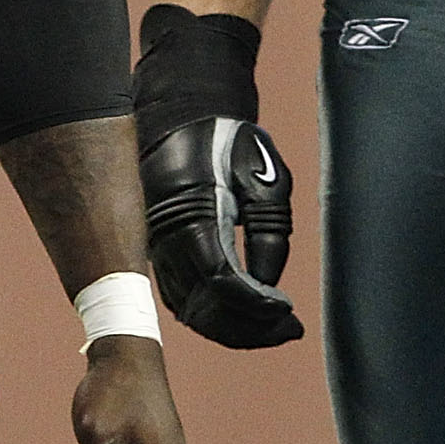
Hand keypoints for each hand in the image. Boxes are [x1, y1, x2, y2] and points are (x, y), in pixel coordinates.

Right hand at [134, 3, 303, 348]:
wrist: (186, 113)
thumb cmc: (231, 141)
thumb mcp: (265, 179)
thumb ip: (270, 234)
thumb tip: (267, 288)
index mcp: (192, 210)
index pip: (220, 279)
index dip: (255, 305)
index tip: (287, 311)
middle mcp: (165, 233)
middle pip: (201, 305)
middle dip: (247, 327)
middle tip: (288, 330)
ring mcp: (156, 243)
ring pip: (188, 307)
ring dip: (230, 327)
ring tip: (271, 329)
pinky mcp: (157, 248)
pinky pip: (179, 296)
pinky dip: (210, 314)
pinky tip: (241, 316)